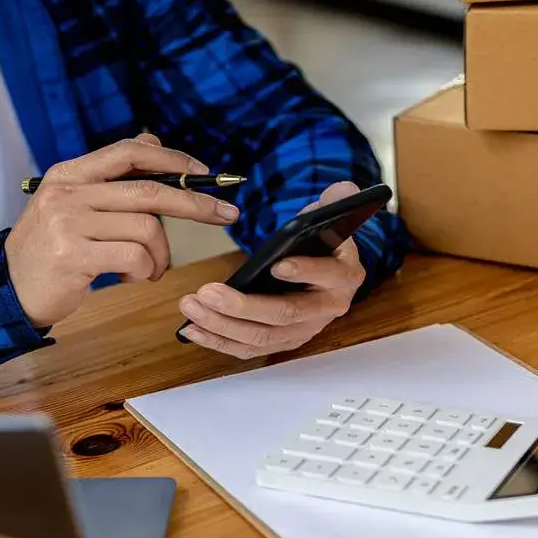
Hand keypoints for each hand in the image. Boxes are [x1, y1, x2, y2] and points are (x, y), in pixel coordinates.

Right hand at [4, 133, 237, 327]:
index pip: (129, 152)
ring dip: (160, 255)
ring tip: (149, 269)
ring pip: (147, 229)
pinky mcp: (73, 256)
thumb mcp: (71, 205)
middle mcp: (68, 192)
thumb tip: (153, 142)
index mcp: (69, 173)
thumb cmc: (49, 249)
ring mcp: (68, 224)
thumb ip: (109, 179)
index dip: (172, 160)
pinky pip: (134, 257)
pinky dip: (144, 270)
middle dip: (196, 204)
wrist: (6, 289)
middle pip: (150, 190)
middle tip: (224, 215)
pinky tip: (131, 278)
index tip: (203, 174)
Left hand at [177, 181, 367, 358]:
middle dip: (242, 306)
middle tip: (208, 292)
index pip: (326, 276)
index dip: (304, 272)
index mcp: (344, 276)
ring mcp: (304, 330)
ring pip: (262, 335)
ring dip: (222, 325)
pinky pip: (250, 349)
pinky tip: (193, 329)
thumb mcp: (330, 218)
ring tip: (192, 305)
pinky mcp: (283, 342)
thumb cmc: (322, 245)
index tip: (277, 266)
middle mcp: (327, 309)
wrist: (326, 273)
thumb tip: (345, 188)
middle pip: (284, 314)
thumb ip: (335, 202)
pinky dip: (219, 341)